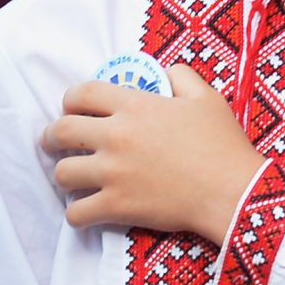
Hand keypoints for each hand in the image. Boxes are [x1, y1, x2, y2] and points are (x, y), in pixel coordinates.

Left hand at [41, 67, 263, 242]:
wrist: (231, 191)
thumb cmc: (222, 144)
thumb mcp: (206, 98)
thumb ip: (181, 76)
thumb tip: (165, 71)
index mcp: (134, 106)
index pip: (81, 93)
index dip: (70, 101)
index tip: (72, 110)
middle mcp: (116, 136)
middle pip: (61, 131)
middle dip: (52, 137)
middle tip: (56, 144)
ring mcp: (113, 173)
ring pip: (62, 173)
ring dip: (64, 175)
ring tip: (72, 178)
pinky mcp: (116, 206)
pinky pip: (76, 212)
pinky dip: (76, 213)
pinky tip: (84, 210)